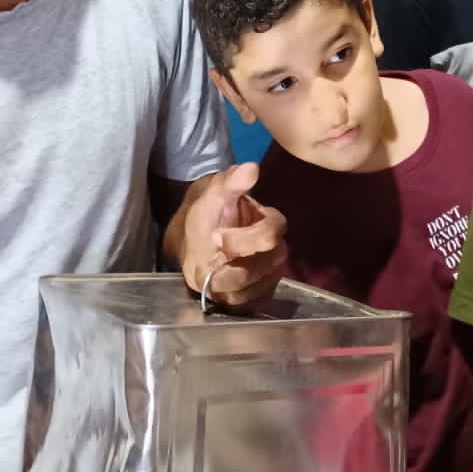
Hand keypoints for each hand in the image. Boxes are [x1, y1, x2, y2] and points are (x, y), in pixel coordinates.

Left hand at [179, 163, 287, 309]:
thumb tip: (251, 167)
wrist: (196, 240)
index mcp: (271, 222)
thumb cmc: (209, 215)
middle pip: (267, 266)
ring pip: (256, 287)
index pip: (271, 234)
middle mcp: (276, 250)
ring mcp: (269, 274)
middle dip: (234, 265)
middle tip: (211, 257)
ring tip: (211, 270)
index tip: (215, 236)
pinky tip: (216, 284)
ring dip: (228, 281)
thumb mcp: (213, 194)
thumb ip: (231, 182)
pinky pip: (248, 303)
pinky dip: (228, 296)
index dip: (241, 240)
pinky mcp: (259, 294)